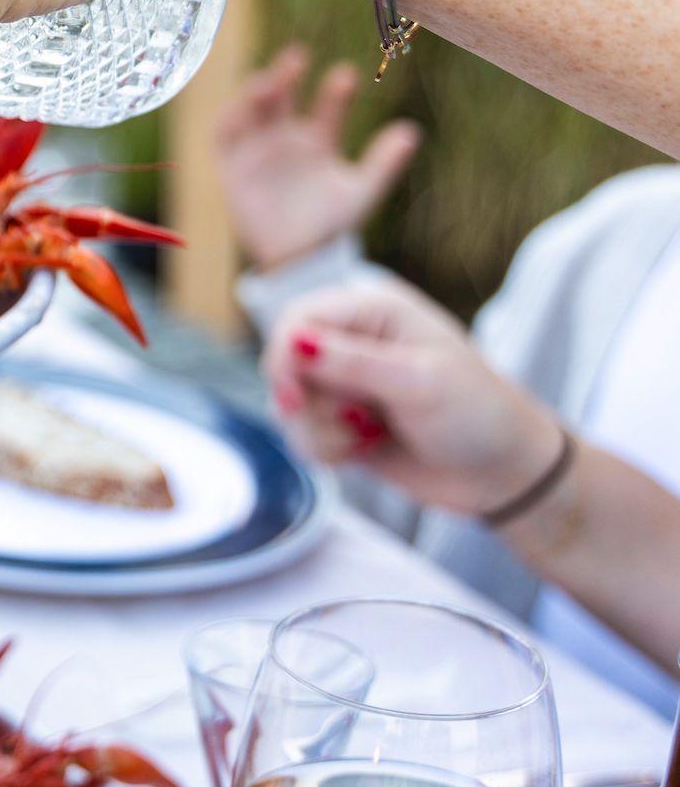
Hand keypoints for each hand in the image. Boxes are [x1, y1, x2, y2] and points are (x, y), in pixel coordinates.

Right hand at [214, 45, 419, 270]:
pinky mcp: (232, 168)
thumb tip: (411, 130)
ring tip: (267, 82)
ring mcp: (258, 151)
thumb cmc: (331, 224)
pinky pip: (223, 138)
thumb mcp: (361, 192)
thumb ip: (383, 162)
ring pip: (252, 112)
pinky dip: (227, 121)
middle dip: (286, 75)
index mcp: (319, 140)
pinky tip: (237, 110)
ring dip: (256, 93)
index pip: (328, 107)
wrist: (298, 259)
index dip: (335, 92)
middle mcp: (287, 138)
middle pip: (283, 98)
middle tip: (296, 56)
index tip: (346, 76)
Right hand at [261, 280, 558, 517]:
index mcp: (374, 312)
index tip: (293, 397)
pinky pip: (300, 435)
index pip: (297, 318)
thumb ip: (351, 363)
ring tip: (369, 436)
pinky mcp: (338, 424)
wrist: (503, 475)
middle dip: (308, 402)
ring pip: (288, 405)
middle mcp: (352, 342)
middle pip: (284, 364)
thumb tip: (292, 341)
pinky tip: (365, 449)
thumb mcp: (418, 383)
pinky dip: (325, 449)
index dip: (284, 356)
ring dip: (320, 431)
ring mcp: (344, 385)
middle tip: (353, 421)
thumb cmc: (476, 414)